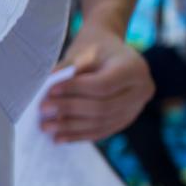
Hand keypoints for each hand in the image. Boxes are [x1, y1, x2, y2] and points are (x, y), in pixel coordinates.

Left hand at [42, 25, 152, 142]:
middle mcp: (142, 90)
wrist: (110, 52)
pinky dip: (79, 135)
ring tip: (46, 126)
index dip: (75, 89)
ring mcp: (136, 108)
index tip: (50, 91)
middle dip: (70, 109)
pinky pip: (102, 131)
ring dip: (71, 127)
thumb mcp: (83, 50)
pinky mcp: (126, 120)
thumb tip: (46, 88)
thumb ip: (67, 69)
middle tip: (43, 109)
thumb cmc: (94, 47)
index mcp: (134, 68)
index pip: (103, 85)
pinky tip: (59, 137)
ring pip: (101, 123)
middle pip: (103, 107)